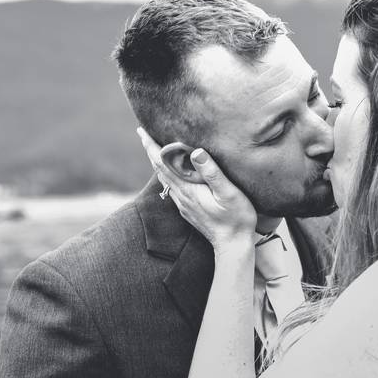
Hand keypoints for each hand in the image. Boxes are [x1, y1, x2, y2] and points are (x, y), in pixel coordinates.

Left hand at [137, 128, 256, 249]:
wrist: (233, 246)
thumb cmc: (236, 218)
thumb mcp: (229, 193)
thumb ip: (212, 173)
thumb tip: (195, 152)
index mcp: (188, 189)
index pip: (163, 164)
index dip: (151, 146)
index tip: (141, 131)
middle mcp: (181, 196)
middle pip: (160, 169)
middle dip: (151, 150)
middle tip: (143, 133)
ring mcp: (183, 204)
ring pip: (165, 178)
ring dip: (158, 162)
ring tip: (154, 149)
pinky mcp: (189, 209)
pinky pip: (172, 187)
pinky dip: (167, 174)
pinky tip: (172, 172)